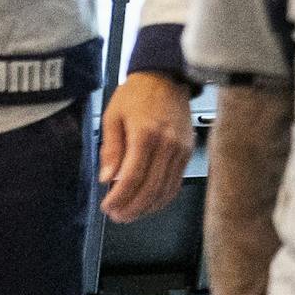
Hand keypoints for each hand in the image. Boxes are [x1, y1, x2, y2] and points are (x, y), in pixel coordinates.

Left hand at [98, 72, 193, 220]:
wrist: (166, 78)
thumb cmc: (137, 95)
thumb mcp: (113, 117)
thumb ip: (110, 150)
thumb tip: (107, 178)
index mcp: (146, 134)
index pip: (133, 177)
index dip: (119, 197)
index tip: (106, 207)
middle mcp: (168, 144)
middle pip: (151, 188)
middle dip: (132, 207)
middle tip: (116, 216)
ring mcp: (181, 149)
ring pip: (166, 189)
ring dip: (147, 206)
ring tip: (130, 214)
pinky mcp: (188, 151)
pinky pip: (177, 181)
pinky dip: (163, 197)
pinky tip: (150, 202)